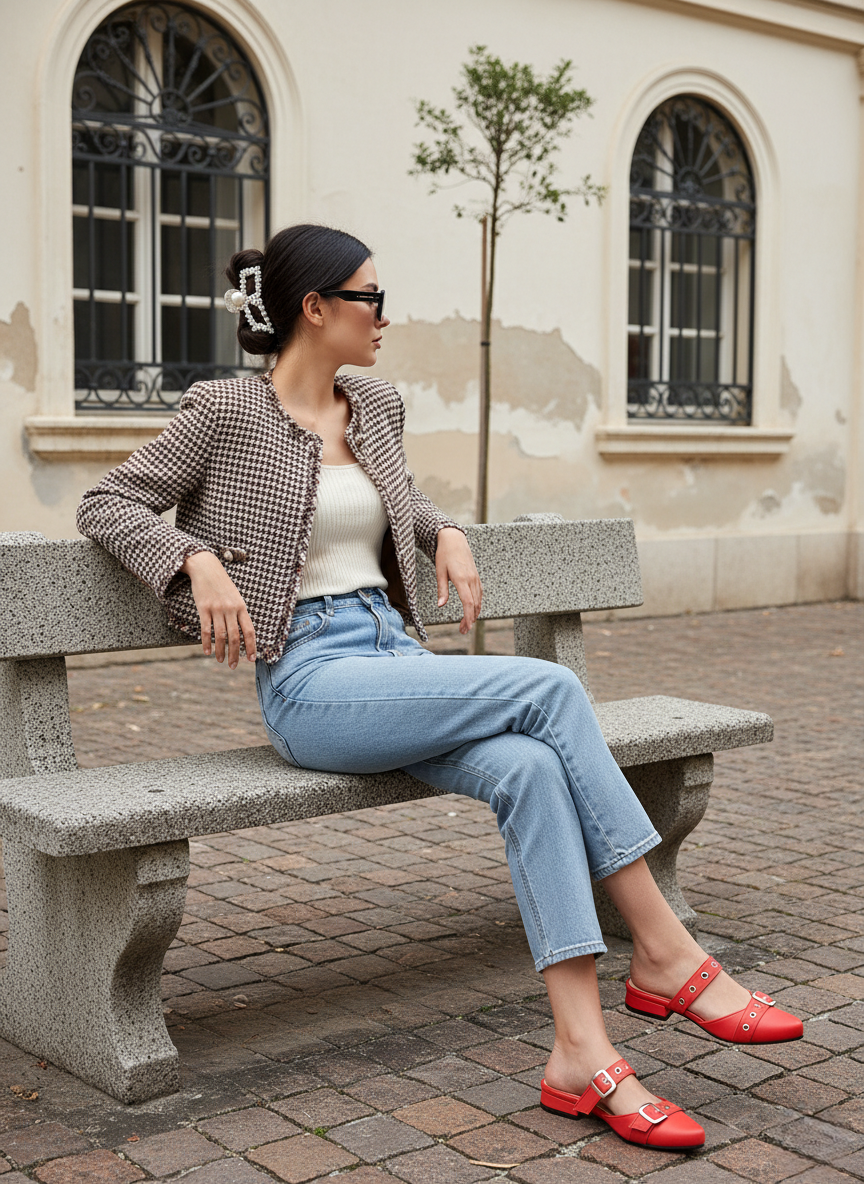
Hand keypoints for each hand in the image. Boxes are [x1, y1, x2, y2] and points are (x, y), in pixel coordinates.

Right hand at [181, 551, 256, 667]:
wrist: (206, 568)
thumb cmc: (222, 584)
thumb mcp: (235, 597)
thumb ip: (238, 613)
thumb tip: (242, 632)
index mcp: (241, 607)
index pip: (249, 630)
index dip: (252, 646)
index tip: (252, 659)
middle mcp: (231, 609)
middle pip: (236, 637)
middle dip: (236, 654)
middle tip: (233, 666)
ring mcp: (217, 609)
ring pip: (221, 635)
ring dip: (221, 651)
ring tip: (221, 661)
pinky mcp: (203, 608)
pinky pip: (206, 629)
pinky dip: (206, 642)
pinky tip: (206, 651)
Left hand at [435, 527, 482, 634]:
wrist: (454, 540)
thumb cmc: (444, 554)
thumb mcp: (440, 572)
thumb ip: (442, 590)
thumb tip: (441, 605)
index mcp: (462, 579)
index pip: (468, 602)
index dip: (468, 616)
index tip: (466, 627)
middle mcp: (471, 580)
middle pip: (474, 604)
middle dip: (470, 620)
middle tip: (463, 631)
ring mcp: (475, 578)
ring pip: (479, 600)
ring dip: (474, 613)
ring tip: (467, 624)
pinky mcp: (476, 576)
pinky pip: (479, 593)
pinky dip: (477, 604)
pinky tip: (473, 610)